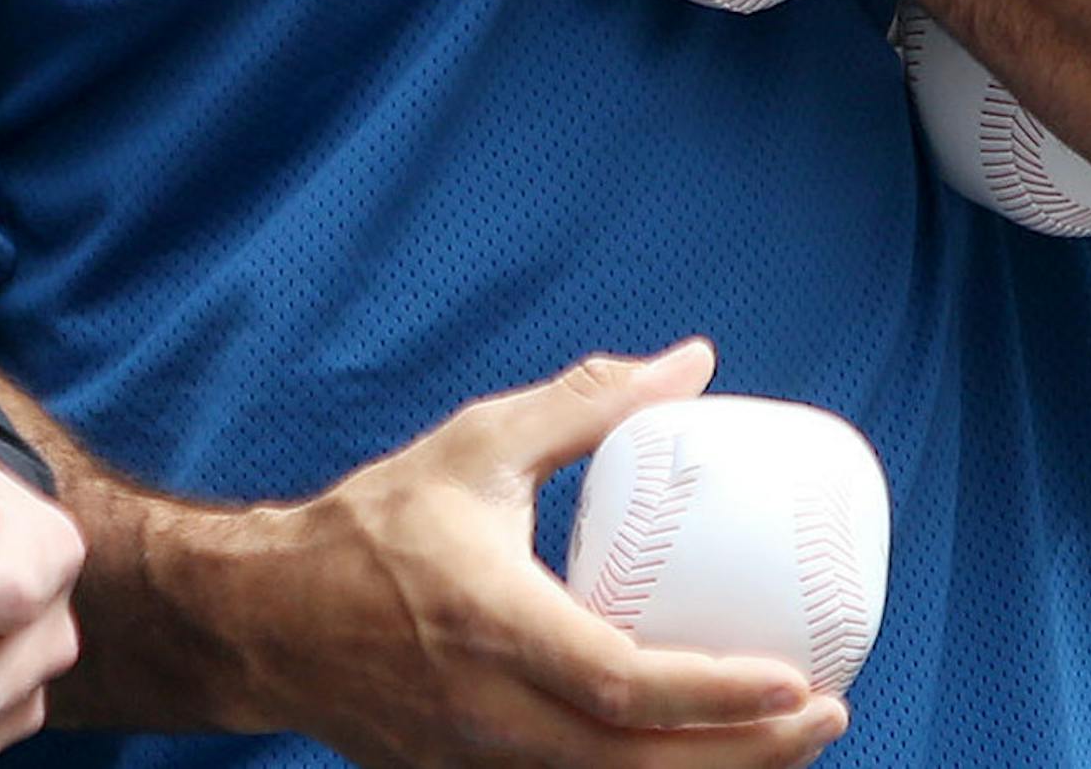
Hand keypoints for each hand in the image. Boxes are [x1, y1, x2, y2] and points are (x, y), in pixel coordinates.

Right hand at [245, 339, 845, 766]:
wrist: (264, 618)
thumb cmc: (377, 520)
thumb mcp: (484, 443)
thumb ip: (590, 403)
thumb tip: (694, 363)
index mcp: (494, 625)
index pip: (622, 686)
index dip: (713, 696)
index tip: (795, 680)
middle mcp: (489, 715)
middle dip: (744, 759)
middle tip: (826, 713)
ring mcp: (478, 763)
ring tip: (788, 738)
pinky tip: (700, 750)